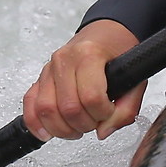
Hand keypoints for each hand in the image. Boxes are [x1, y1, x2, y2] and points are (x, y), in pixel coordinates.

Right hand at [23, 19, 146, 140]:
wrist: (106, 33)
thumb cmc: (118, 50)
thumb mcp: (134, 77)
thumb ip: (126, 109)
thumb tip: (104, 131)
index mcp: (89, 54)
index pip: (91, 97)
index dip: (103, 114)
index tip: (109, 112)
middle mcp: (65, 60)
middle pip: (68, 108)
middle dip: (85, 124)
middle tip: (95, 122)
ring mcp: (49, 68)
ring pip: (45, 109)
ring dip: (63, 129)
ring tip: (77, 128)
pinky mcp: (40, 79)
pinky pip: (30, 103)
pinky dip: (35, 122)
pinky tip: (47, 133)